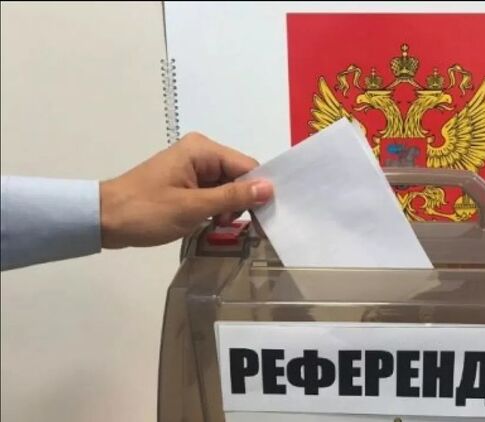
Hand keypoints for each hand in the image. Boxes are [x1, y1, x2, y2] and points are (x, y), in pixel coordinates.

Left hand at [99, 132, 271, 248]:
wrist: (103, 220)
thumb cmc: (146, 211)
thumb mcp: (193, 207)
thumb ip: (233, 197)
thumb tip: (269, 189)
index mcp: (202, 150)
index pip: (247, 167)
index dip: (258, 190)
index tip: (265, 218)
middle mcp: (200, 152)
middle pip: (239, 175)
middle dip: (242, 200)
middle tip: (233, 225)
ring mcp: (192, 167)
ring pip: (228, 186)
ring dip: (228, 207)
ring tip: (215, 224)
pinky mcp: (186, 181)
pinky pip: (213, 192)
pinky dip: (216, 208)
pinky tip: (210, 222)